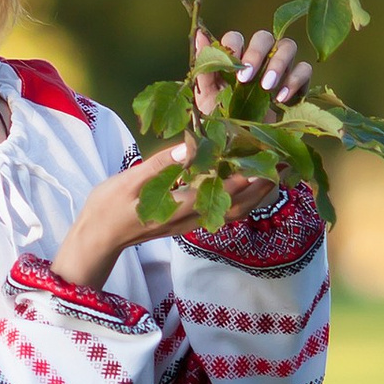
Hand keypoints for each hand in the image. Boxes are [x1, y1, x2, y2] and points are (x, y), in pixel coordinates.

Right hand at [48, 30, 312, 293]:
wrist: (98, 237)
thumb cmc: (107, 206)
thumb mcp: (130, 180)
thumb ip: (161, 165)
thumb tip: (191, 146)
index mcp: (173, 207)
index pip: (217, 193)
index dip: (244, 178)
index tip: (265, 161)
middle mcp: (187, 219)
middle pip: (235, 206)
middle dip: (262, 187)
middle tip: (285, 165)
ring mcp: (188, 224)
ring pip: (233, 212)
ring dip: (258, 196)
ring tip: (278, 175)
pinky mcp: (187, 223)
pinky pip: (223, 213)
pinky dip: (243, 201)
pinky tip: (252, 187)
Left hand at [192, 27, 311, 120]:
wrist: (241, 145)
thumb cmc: (221, 117)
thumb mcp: (207, 96)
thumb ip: (205, 67)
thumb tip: (199, 34)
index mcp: (235, 58)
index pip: (236, 38)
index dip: (235, 48)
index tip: (231, 69)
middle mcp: (259, 58)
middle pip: (264, 37)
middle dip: (256, 53)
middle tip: (246, 79)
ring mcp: (280, 68)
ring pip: (288, 46)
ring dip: (278, 64)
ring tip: (266, 87)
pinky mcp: (297, 82)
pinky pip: (305, 69)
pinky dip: (295, 80)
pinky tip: (281, 99)